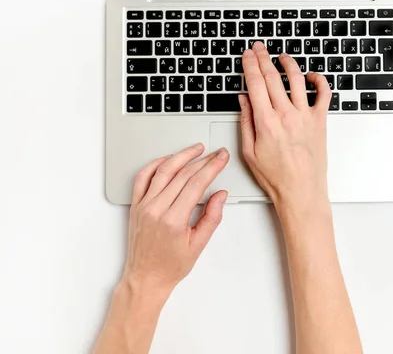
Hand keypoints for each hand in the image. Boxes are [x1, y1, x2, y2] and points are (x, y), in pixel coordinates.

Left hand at [123, 143, 229, 295]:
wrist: (145, 278)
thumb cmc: (170, 266)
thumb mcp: (199, 245)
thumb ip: (212, 217)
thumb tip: (220, 195)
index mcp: (173, 220)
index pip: (196, 183)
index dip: (212, 167)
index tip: (221, 158)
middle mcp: (156, 210)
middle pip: (182, 174)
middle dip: (203, 160)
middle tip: (215, 153)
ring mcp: (143, 206)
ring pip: (163, 170)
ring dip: (181, 156)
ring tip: (195, 149)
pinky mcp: (136, 205)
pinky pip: (143, 177)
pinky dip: (156, 164)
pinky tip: (168, 159)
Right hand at [239, 42, 331, 209]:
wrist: (301, 191)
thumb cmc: (276, 177)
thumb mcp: (249, 152)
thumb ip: (246, 122)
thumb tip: (244, 100)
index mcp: (266, 122)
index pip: (255, 83)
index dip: (249, 65)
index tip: (247, 55)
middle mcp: (287, 115)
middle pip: (273, 77)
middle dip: (263, 58)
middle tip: (259, 48)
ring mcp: (306, 116)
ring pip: (297, 79)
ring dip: (288, 63)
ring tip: (282, 57)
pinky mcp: (320, 121)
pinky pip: (324, 93)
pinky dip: (319, 80)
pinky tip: (311, 75)